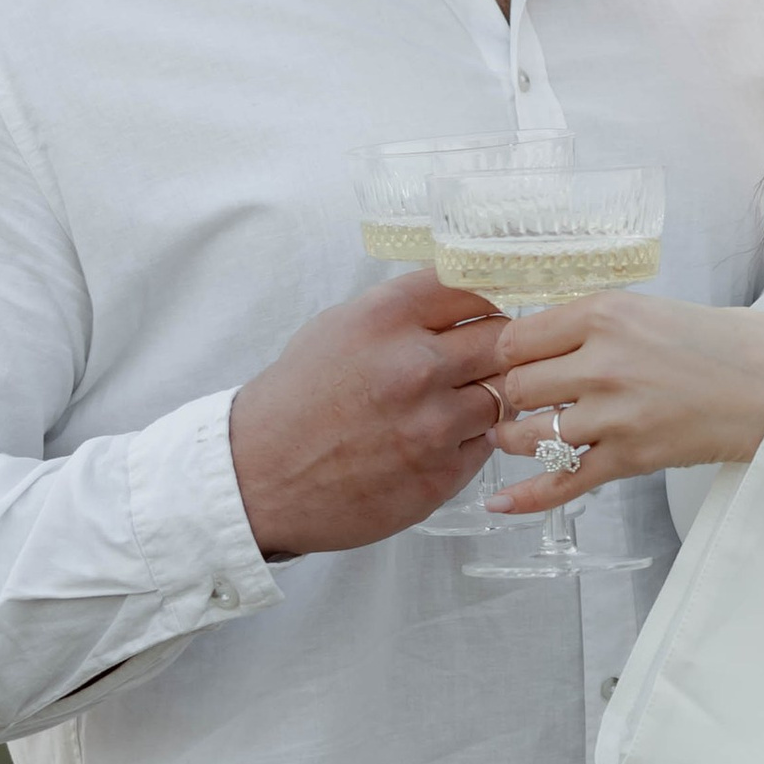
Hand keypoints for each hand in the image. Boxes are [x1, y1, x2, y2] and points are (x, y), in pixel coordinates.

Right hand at [229, 271, 507, 559]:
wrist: (258, 478)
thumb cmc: (296, 400)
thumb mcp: (339, 327)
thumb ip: (404, 310)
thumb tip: (464, 295)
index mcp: (387, 317)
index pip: (476, 285)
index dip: (488, 296)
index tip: (488, 308)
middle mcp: (416, 365)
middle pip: (505, 338)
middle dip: (498, 346)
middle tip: (482, 358)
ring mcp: (433, 423)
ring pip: (504, 392)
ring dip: (491, 394)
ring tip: (459, 400)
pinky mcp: (441, 474)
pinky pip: (488, 442)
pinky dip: (474, 437)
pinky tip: (440, 438)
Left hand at [488, 295, 763, 509]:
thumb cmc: (718, 341)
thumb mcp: (647, 308)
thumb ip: (591, 323)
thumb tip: (535, 341)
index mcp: (605, 314)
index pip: (517, 338)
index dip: (506, 353)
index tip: (512, 361)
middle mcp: (603, 362)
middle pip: (517, 387)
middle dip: (512, 395)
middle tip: (518, 399)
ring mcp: (615, 415)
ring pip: (530, 435)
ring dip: (516, 439)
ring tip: (515, 436)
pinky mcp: (631, 457)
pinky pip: (564, 481)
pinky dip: (528, 497)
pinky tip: (500, 503)